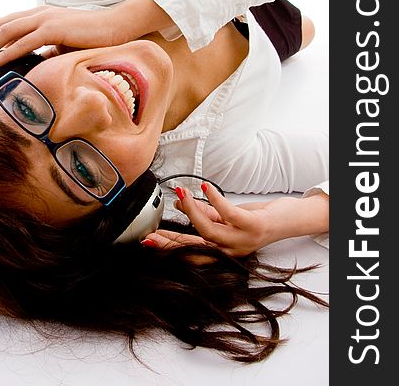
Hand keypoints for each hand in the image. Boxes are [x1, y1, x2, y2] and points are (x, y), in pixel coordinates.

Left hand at [0, 0, 175, 69]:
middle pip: (1, 25)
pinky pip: (23, 42)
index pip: (8, 23)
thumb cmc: (96, 35)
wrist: (118, 25)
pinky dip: (6, 53)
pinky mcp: (53, 28)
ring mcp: (46, 19)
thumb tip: (40, 62)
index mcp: (42, 15)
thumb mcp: (67, 43)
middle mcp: (40, 13)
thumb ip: (50, 49)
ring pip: (6, 32)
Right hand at [143, 184, 328, 257]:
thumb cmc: (257, 219)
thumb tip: (182, 203)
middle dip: (171, 239)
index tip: (149, 241)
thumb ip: (206, 214)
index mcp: (223, 250)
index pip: (191, 251)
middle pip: (195, 246)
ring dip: (192, 211)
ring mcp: (241, 241)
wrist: (289, 220)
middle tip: (152, 232)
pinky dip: (214, 199)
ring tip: (182, 194)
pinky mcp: (252, 227)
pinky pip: (227, 213)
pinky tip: (205, 187)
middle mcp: (231, 251)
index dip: (169, 247)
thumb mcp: (228, 218)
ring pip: (208, 231)